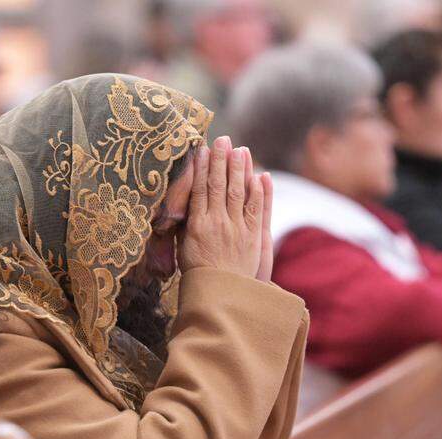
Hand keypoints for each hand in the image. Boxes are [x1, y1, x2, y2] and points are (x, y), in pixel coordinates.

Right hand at [179, 135, 266, 278]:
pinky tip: (258, 175)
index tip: (202, 149)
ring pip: (238, 192)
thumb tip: (182, 205)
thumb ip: (184, 225)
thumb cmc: (198, 273)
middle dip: (221, 160)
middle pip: (219, 185)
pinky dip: (258, 190)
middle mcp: (217, 223)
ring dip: (239, 169)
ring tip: (240, 149)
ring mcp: (236, 228)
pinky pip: (256, 209)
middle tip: (223, 139)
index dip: (201, 167)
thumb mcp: (183, 247)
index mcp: (196, 225)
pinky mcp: (253, 237)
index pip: (199, 189)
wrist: (219, 295)